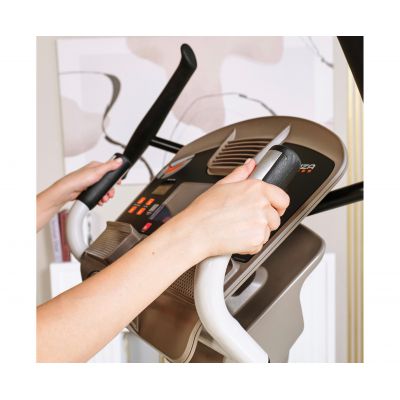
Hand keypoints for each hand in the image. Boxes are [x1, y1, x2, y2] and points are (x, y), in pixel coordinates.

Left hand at [50, 158, 122, 205]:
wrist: (67, 191)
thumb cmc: (78, 179)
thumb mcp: (97, 171)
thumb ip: (110, 166)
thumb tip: (119, 160)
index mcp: (96, 166)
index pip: (110, 170)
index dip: (115, 177)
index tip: (118, 183)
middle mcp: (93, 173)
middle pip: (108, 182)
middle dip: (110, 189)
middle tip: (110, 194)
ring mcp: (91, 182)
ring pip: (103, 189)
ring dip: (106, 195)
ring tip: (104, 199)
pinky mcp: (88, 189)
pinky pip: (98, 194)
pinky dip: (100, 198)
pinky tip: (100, 200)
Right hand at [175, 158, 289, 259]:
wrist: (196, 231)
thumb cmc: (205, 210)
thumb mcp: (222, 185)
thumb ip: (240, 174)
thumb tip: (249, 165)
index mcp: (256, 189)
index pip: (282, 198)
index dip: (277, 204)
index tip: (272, 208)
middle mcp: (262, 205)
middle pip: (275, 217)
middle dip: (264, 220)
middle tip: (245, 219)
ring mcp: (261, 223)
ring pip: (268, 231)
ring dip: (257, 232)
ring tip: (238, 228)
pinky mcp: (257, 240)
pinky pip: (260, 244)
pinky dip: (250, 244)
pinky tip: (236, 237)